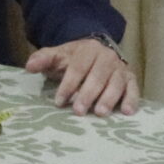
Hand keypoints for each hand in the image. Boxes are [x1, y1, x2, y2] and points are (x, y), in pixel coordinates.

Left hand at [22, 38, 138, 115]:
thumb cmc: (75, 59)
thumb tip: (29, 66)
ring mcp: (120, 68)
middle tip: (78, 111)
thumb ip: (43, 59)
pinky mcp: (131, 79)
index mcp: (88, 50)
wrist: (97, 51)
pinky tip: (127, 112)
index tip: (59, 101)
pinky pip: (134, 89)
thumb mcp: (58, 56)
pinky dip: (132, 100)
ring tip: (100, 113)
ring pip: (116, 83)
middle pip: (97, 76)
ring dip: (109, 98)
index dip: (68, 85)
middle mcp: (107, 57)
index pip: (77, 67)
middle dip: (87, 94)